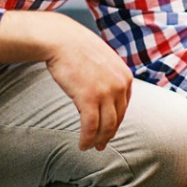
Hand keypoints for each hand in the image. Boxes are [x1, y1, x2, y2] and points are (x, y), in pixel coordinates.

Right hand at [0, 11, 132, 150]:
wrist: (61, 39)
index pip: (124, 107)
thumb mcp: (104, 60)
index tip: (109, 131)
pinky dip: (87, 138)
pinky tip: (82, 145)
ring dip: (98, 140)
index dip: (116, 122)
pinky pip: (90, 126)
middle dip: (109, 134)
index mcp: (125, 76)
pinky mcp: (89, 98)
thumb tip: (104, 95)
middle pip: (117, 119)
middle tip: (101, 145)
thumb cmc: (77, 48)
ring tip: (91, 147)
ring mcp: (105, 92)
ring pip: (106, 126)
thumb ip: (109, 77)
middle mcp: (119, 85)